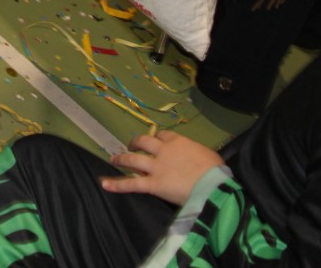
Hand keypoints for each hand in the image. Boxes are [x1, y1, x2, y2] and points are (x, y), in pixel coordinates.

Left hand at [101, 131, 226, 204]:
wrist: (212, 184)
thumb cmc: (215, 170)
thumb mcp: (207, 154)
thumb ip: (196, 154)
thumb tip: (196, 158)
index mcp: (178, 142)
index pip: (163, 135)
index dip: (157, 139)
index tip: (156, 142)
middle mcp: (163, 151)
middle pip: (144, 141)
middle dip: (135, 143)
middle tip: (130, 146)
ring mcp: (156, 167)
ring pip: (133, 159)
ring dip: (121, 158)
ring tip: (114, 159)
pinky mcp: (152, 184)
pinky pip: (131, 184)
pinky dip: (117, 184)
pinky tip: (104, 183)